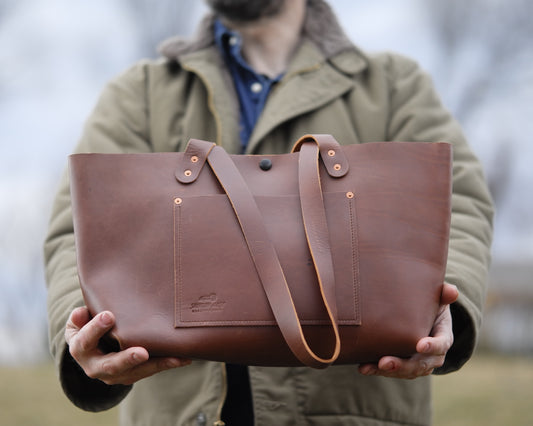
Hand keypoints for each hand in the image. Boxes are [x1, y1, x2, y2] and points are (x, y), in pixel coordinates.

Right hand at [65, 306, 190, 384]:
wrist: (90, 351)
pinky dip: (167, 364)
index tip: (109, 315)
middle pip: (112, 365)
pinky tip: (183, 358)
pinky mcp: (132, 375)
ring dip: (157, 364)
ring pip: (136, 372)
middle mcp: (96, 367)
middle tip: (142, 352)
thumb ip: (79, 317)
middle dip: (128, 359)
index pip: (86, 340)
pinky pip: (150, 370)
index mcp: (81, 350)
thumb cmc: (86, 328)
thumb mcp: (78, 321)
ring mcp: (116, 374)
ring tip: (175, 358)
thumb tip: (82, 312)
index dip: (95, 329)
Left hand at [358, 283, 458, 378]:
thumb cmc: (431, 305)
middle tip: (385, 362)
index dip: (432, 346)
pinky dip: (377, 371)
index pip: (441, 344)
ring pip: (406, 371)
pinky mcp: (404, 366)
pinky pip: (393, 371)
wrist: (424, 317)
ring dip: (388, 371)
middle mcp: (433, 355)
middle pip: (420, 364)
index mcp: (443, 337)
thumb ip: (445, 294)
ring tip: (371, 367)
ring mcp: (419, 363)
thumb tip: (452, 291)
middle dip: (403, 365)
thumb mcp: (439, 298)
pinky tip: (364, 368)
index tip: (420, 345)